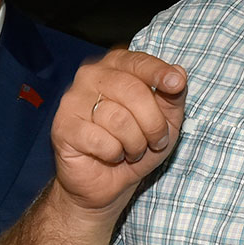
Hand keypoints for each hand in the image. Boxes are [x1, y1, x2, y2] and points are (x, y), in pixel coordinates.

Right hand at [50, 48, 186, 215]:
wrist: (107, 182)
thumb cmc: (136, 144)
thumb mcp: (166, 121)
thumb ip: (173, 96)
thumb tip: (180, 72)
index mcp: (116, 66)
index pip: (138, 62)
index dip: (159, 72)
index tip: (176, 84)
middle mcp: (91, 76)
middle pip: (132, 90)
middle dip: (153, 122)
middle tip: (157, 141)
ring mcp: (73, 100)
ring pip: (118, 118)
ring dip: (135, 143)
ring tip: (132, 151)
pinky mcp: (63, 126)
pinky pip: (100, 139)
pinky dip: (114, 153)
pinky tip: (111, 155)